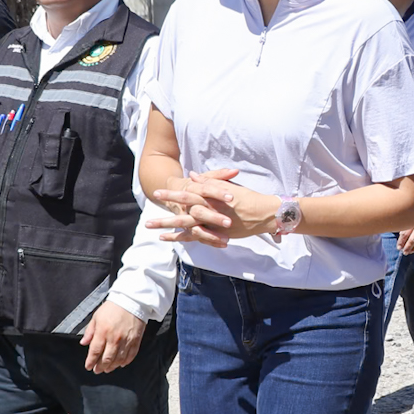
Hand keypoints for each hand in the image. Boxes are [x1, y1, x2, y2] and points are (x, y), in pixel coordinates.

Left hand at [80, 299, 145, 372]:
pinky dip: (125, 362)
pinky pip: (131, 355)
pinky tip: (121, 364)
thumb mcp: (96, 317)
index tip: (88, 366)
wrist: (132, 300)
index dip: (91, 361)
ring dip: (112, 366)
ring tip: (108, 369)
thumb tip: (84, 343)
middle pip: (106, 359)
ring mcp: (126, 340)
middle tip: (97, 370)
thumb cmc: (113, 307)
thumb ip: (90, 331)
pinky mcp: (136, 340)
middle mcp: (114, 338)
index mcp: (102, 332)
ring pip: (118, 359)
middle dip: (100, 367)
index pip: (95, 351)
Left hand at [145, 168, 279, 247]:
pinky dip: (181, 237)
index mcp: (211, 197)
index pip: (188, 194)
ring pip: (185, 225)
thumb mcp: (228, 187)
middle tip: (148, 215)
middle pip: (182, 210)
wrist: (264, 213)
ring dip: (167, 226)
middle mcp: (209, 210)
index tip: (157, 192)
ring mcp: (211, 223)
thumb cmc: (248, 198)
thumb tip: (193, 176)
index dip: (172, 193)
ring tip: (150, 227)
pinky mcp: (216, 233)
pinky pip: (196, 237)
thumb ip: (210, 181)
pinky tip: (167, 238)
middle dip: (165, 212)